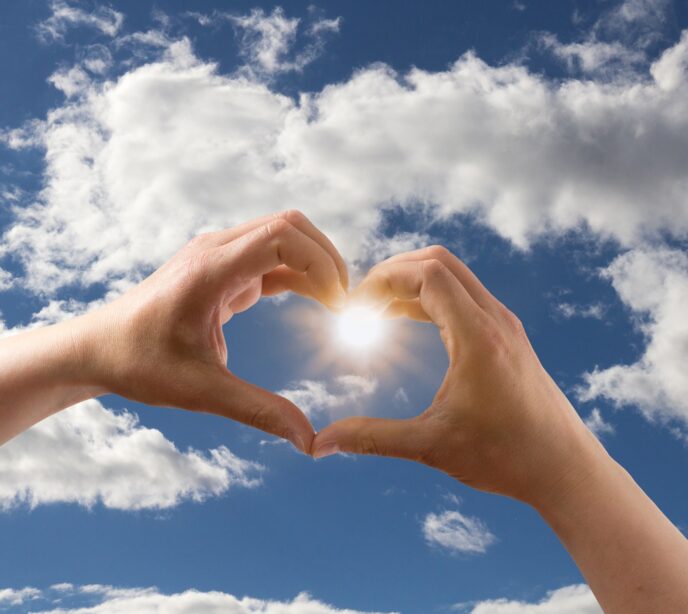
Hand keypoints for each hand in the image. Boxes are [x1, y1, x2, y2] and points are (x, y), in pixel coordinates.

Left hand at [76, 210, 347, 452]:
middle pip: (291, 225)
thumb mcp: (200, 391)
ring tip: (336, 304)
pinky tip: (314, 300)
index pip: (282, 236)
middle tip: (344, 303)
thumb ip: (258, 410)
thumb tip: (308, 439)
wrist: (97, 348)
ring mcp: (218, 255)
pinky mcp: (221, 268)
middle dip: (327, 259)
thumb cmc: (138, 364)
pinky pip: (271, 257)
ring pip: (284, 235)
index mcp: (209, 269)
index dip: (321, 264)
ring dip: (315, 263)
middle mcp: (216, 250)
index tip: (337, 305)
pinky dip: (299, 273)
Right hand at [312, 245, 600, 505]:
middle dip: (393, 272)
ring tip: (377, 309)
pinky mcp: (508, 335)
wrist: (566, 469)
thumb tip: (321, 443)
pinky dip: (431, 297)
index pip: (426, 274)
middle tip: (360, 302)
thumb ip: (372, 438)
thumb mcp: (432, 446)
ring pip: (453, 276)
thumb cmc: (507, 457)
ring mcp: (505, 324)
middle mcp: (495, 319)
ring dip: (412, 282)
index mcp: (478, 336)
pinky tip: (409, 320)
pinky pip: (464, 296)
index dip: (382, 280)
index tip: (354, 306)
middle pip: (439, 262)